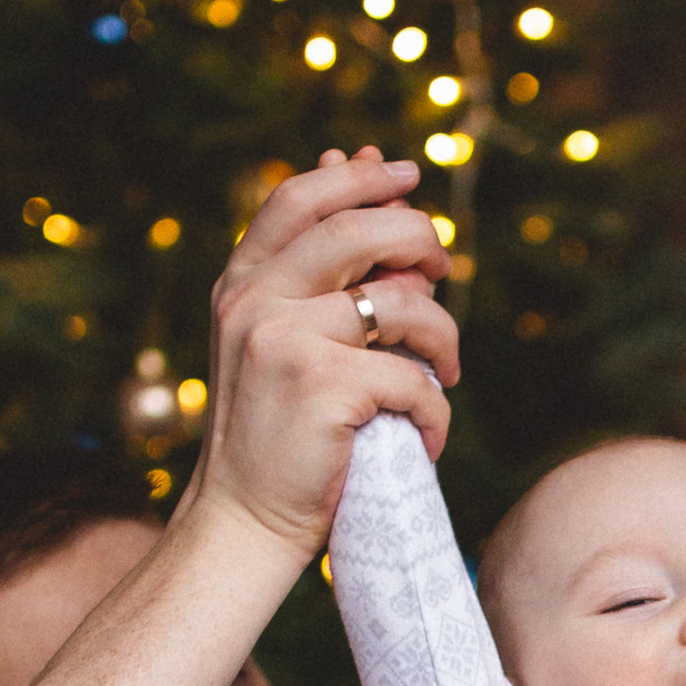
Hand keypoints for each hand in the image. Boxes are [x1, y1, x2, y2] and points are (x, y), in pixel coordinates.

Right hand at [195, 144, 461, 559]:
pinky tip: (426, 436)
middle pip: (357, 232)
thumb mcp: (278, 336)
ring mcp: (285, 342)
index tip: (407, 174)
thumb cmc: (275, 433)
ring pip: (400, 304)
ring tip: (444, 373)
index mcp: (242, 285)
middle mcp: (254, 303)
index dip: (360, 180)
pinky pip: (413, 378)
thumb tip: (355, 163)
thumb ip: (314, 264)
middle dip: (419, 241)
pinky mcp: (322, 388)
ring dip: (442, 338)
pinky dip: (435, 411)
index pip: (301, 201)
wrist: (243, 522)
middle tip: (443, 271)